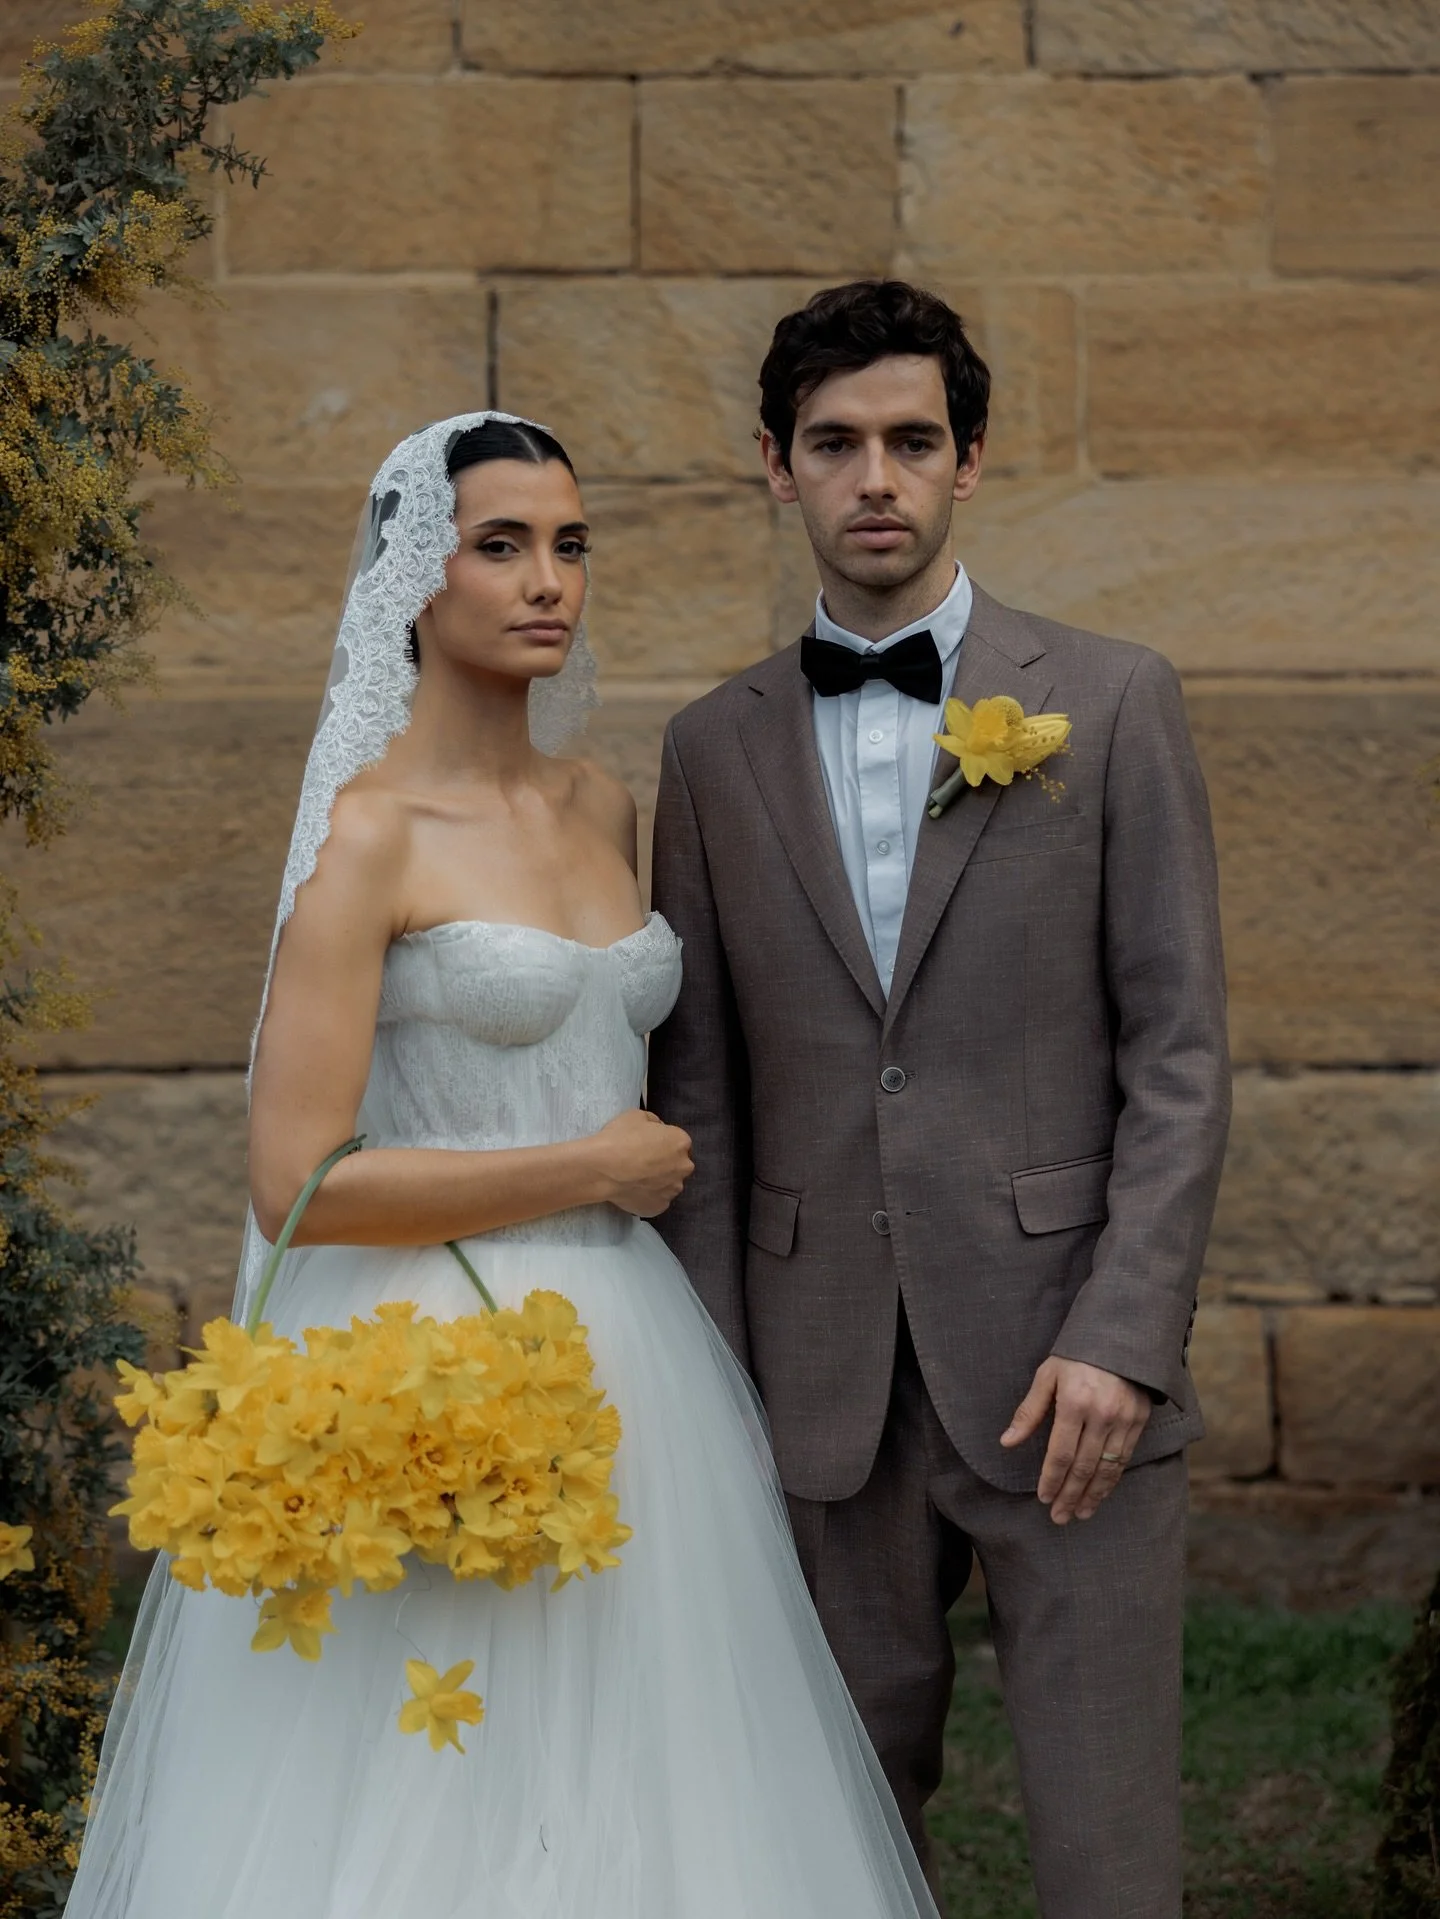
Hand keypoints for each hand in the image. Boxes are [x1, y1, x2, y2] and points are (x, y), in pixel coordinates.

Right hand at [588, 1109, 693, 1217]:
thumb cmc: (619, 1138)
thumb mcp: (636, 1115)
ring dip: (658, 1181)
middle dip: (665, 1163)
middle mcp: (683, 1167)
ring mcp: (672, 1190)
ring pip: (669, 1184)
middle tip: (642, 1162)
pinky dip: (648, 1196)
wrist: (602, 1169)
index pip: (678, 1142)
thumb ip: (654, 1123)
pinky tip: (633, 1190)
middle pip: (678, 1164)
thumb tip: (657, 1130)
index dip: (662, 1143)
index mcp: (680, 1142)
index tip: (648, 1145)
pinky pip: (657, 1200)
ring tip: (636, 1178)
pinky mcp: (660, 1207)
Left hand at [1000, 1357, 1152, 1525]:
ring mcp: (1123, 1420)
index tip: (1043, 1497)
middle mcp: (1102, 1415)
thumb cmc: (1077, 1355)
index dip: (1051, 1479)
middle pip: (1084, 1467)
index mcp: (1075, 1403)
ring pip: (1106, 1468)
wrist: (1121, 1336)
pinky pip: (1124, 1459)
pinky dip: (1111, 1480)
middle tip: (1059, 1517)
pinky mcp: (1139, 1421)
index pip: (1061, 1454)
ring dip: (1092, 1495)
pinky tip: (1101, 1493)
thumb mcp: (1047, 1376)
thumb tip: (1007, 1442)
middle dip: (1070, 1496)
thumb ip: (1029, 1412)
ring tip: (1080, 1514)